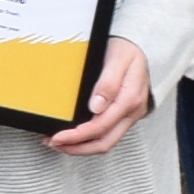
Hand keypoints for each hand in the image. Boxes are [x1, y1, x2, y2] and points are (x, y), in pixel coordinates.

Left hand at [43, 38, 156, 157]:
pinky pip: (107, 134)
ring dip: (82, 147)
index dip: (77, 136)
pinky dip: (89, 139)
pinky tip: (76, 135)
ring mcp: (129, 116)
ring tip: (60, 143)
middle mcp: (131, 112)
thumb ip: (108, 83)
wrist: (139, 45)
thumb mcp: (118, 59)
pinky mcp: (124, 116)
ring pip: (106, 142)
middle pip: (104, 142)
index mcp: (129, 100)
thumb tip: (96, 107)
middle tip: (54, 143)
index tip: (58, 136)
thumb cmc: (127, 50)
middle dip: (77, 148)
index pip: (100, 127)